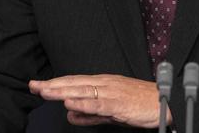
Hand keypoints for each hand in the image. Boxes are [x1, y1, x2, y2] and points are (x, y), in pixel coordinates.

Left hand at [29, 74, 171, 127]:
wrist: (164, 102)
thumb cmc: (140, 103)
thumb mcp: (111, 111)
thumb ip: (90, 114)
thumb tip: (70, 116)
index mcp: (103, 83)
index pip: (74, 82)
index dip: (56, 83)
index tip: (38, 85)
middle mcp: (105, 84)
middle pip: (74, 83)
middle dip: (53, 84)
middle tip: (34, 85)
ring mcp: (111, 92)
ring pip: (82, 91)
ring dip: (63, 91)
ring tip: (45, 92)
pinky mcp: (119, 103)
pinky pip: (98, 104)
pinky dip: (83, 104)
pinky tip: (70, 104)